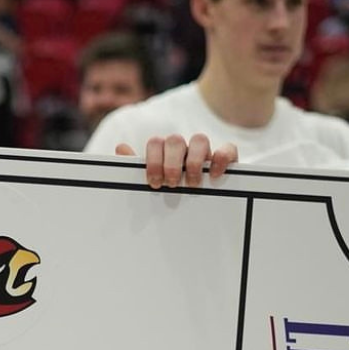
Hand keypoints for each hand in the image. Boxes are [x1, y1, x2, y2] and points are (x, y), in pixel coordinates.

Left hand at [115, 133, 237, 188]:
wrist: (202, 210)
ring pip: (200, 139)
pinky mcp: (227, 158)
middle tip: (171, 184)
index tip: (154, 182)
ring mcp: (206, 151)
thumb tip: (120, 147)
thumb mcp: (154, 183)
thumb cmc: (172, 192)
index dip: (153, 161)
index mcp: (164, 152)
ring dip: (194, 161)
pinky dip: (221, 158)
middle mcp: (185, 148)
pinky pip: (227, 148)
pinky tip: (215, 175)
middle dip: (171, 163)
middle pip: (175, 140)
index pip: (155, 143)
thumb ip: (136, 167)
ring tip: (192, 183)